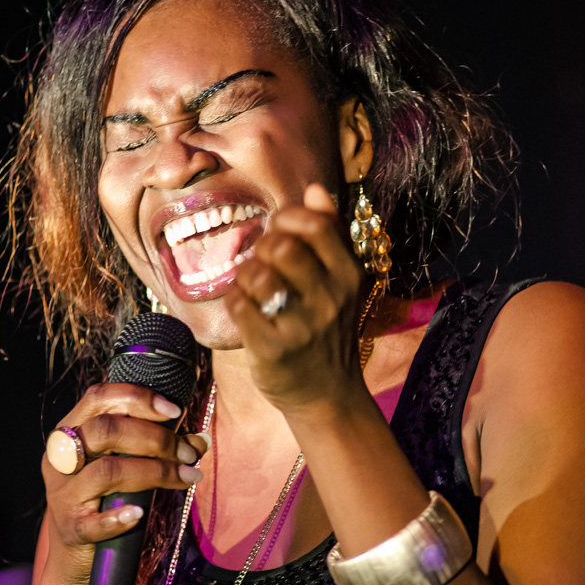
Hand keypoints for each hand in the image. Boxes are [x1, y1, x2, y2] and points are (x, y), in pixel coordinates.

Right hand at [41, 383, 207, 584]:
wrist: (79, 558)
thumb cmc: (107, 501)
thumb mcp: (129, 468)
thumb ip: (160, 449)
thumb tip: (200, 439)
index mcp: (71, 433)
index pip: (98, 398)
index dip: (137, 398)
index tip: (175, 411)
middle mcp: (60, 459)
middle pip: (104, 431)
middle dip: (155, 438)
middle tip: (189, 454)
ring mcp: (63, 494)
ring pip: (107, 471)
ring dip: (155, 472)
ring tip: (187, 478)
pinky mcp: (70, 529)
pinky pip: (93, 521)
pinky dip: (118, 516)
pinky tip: (140, 513)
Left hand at [226, 184, 368, 414]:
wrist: (326, 395)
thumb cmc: (326, 330)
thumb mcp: (340, 282)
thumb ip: (331, 232)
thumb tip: (317, 189)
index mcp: (349, 275)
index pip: (314, 224)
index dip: (286, 219)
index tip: (278, 232)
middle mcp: (331, 299)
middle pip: (281, 246)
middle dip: (261, 247)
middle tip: (262, 263)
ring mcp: (303, 326)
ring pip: (257, 274)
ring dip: (245, 275)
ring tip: (252, 288)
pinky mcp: (274, 349)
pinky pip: (239, 306)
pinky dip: (235, 302)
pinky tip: (245, 311)